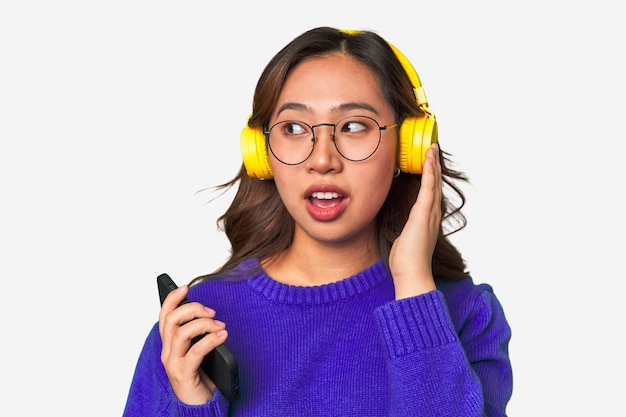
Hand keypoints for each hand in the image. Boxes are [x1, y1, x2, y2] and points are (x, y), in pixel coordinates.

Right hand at [158, 285, 228, 403]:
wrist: (199, 406)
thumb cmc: (200, 377)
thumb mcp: (197, 351)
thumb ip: (197, 335)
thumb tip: (208, 314)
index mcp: (169, 345)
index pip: (164, 317)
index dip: (172, 299)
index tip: (185, 287)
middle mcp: (167, 353)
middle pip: (172, 320)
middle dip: (192, 309)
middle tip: (212, 312)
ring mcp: (174, 364)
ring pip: (181, 333)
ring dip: (203, 324)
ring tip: (220, 326)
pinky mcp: (184, 374)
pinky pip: (195, 352)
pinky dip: (210, 340)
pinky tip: (222, 336)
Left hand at [389, 143, 441, 298]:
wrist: (411, 273)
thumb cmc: (405, 261)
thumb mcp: (402, 238)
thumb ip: (402, 228)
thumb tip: (396, 224)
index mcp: (427, 220)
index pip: (430, 193)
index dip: (430, 177)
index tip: (428, 163)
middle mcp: (432, 214)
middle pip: (435, 183)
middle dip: (434, 166)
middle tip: (433, 148)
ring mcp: (429, 213)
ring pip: (434, 181)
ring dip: (433, 163)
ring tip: (432, 148)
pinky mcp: (424, 213)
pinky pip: (429, 186)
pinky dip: (430, 171)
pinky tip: (429, 158)